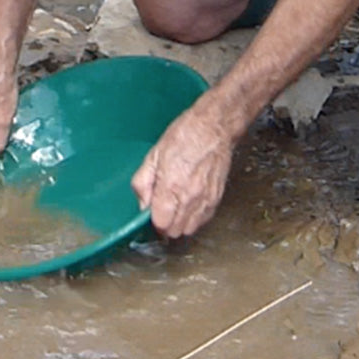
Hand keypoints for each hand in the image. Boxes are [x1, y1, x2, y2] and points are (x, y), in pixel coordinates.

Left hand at [131, 102, 235, 238]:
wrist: (214, 127)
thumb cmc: (185, 135)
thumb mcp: (153, 155)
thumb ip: (143, 183)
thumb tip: (142, 204)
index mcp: (171, 187)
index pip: (160, 224)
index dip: (153, 220)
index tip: (151, 212)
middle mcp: (189, 198)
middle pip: (174, 231)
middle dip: (165, 224)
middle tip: (162, 209)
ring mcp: (205, 200)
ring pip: (189, 230)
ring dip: (180, 224)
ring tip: (176, 207)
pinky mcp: (217, 198)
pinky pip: (203, 221)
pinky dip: (194, 218)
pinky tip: (189, 204)